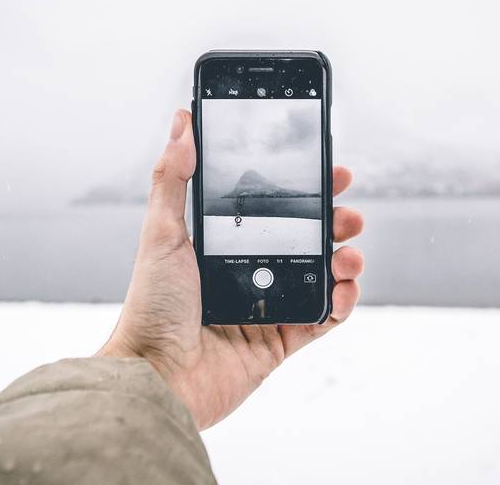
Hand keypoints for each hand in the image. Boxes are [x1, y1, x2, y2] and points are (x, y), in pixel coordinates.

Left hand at [97, 109, 364, 429]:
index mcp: (223, 245)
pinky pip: (324, 319)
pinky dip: (342, 303)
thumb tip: (182, 122)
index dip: (304, 191)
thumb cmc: (152, 307)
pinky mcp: (281, 342)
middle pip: (306, 239)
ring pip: (322, 276)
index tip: (329, 171)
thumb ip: (173, 177)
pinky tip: (344, 288)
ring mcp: (267, 307)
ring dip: (345, 260)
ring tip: (348, 254)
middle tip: (348, 213)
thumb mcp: (161, 232)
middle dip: (335, 221)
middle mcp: (248, 272)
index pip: (274, 209)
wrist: (157, 377)